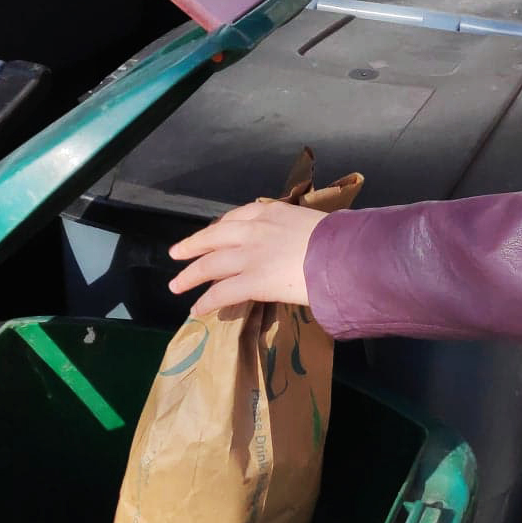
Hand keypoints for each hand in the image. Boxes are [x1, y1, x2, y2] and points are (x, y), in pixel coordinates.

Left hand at [169, 201, 326, 316]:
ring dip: (191, 276)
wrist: (344, 255)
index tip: (209, 234)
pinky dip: (207, 301)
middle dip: (193, 246)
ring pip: (211, 264)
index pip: (236, 218)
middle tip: (177, 253)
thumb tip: (304, 243)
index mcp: (271, 213)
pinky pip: (222, 292)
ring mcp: (251, 256)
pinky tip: (197, 309)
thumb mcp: (313, 224)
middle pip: (214, 237)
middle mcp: (255, 231)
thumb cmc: (339, 241)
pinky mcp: (252, 281)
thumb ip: (299, 231)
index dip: (218, 228)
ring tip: (177, 285)